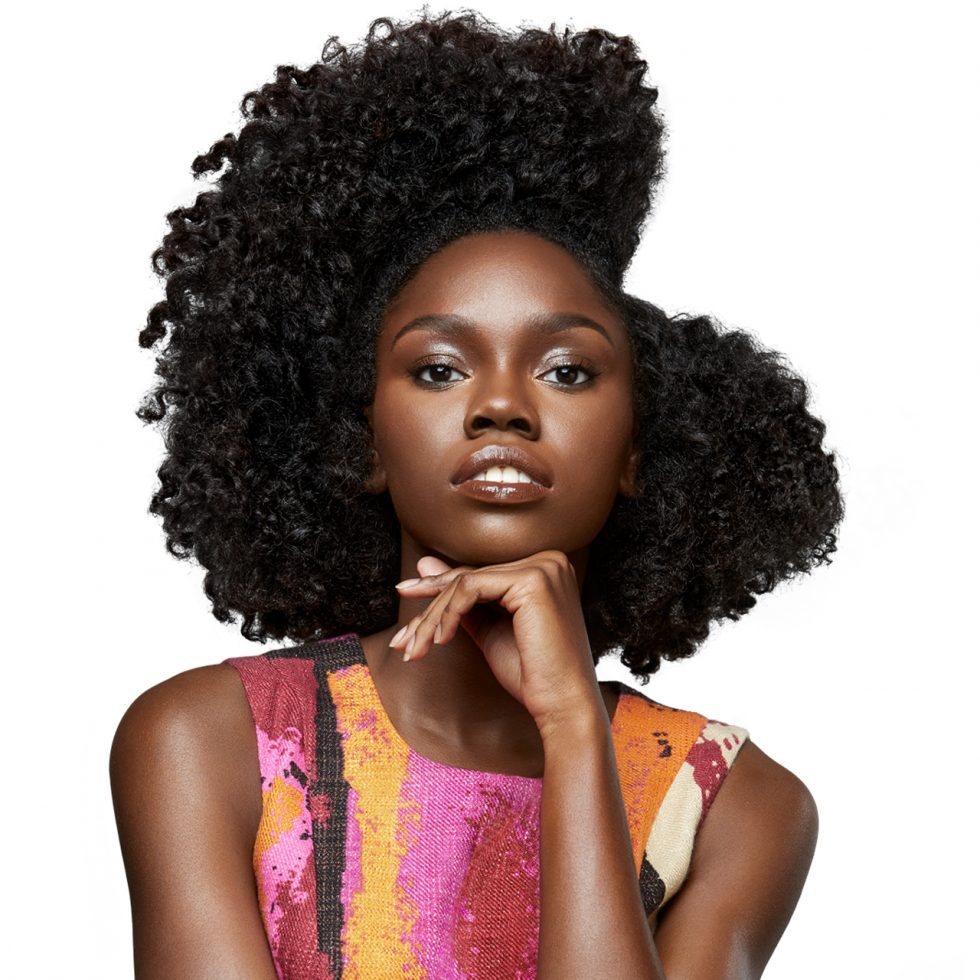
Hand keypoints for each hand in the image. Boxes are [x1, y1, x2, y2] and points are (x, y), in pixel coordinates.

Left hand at [389, 550, 605, 736]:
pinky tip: (439, 641)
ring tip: (414, 648)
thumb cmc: (531, 673)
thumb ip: (460, 598)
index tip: (405, 596)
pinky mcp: (532, 580)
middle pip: (469, 578)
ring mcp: (543, 567)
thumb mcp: (489, 629)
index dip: (438, 590)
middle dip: (429, 609)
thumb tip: (424, 563)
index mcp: (543, 568)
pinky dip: (448, 614)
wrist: (562, 705)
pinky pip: (471, 588)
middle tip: (401, 638)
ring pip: (465, 582)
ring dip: (433, 617)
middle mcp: (548, 559)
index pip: (479, 576)